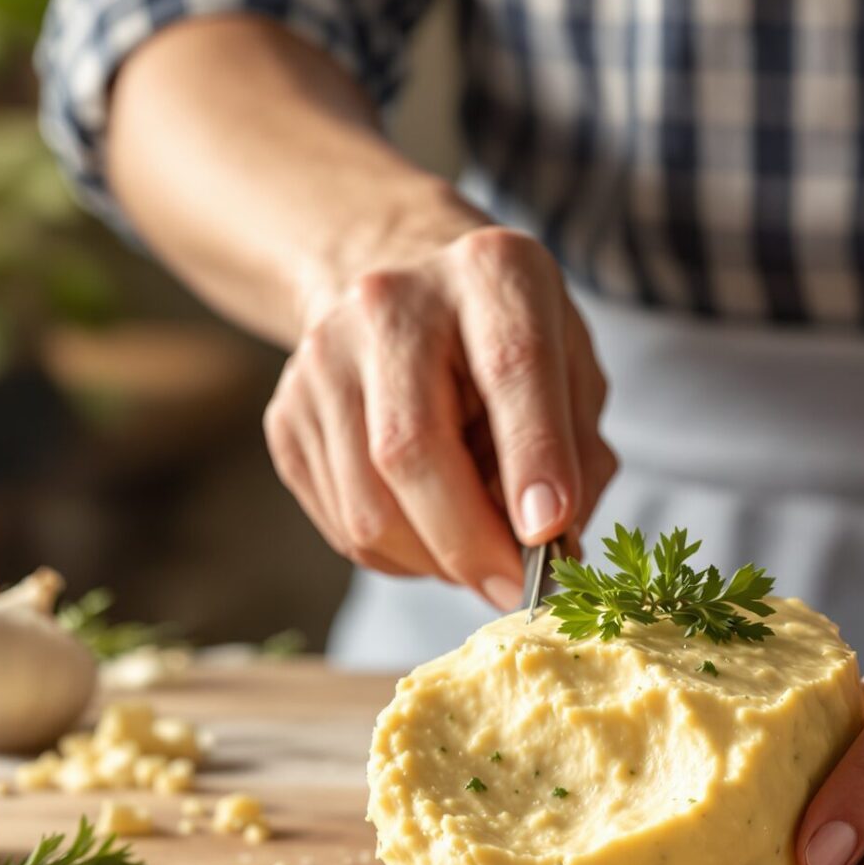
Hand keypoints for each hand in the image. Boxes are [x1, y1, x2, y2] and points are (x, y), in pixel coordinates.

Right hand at [264, 223, 614, 605]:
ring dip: (431, 562)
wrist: (403, 293)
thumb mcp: (572, 372)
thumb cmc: (506, 343)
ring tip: (474, 552)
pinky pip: (341, 525)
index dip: (532, 458)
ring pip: (368, 508)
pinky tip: (427, 527)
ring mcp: (322, 358)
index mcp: (490, 273)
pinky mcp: (286, 415)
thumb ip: (577, 456)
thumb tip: (552, 553)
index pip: (511, 369)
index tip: (550, 533)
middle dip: (470, 544)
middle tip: (516, 591)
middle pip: (412, 450)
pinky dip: (397, 555)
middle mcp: (390, 302)